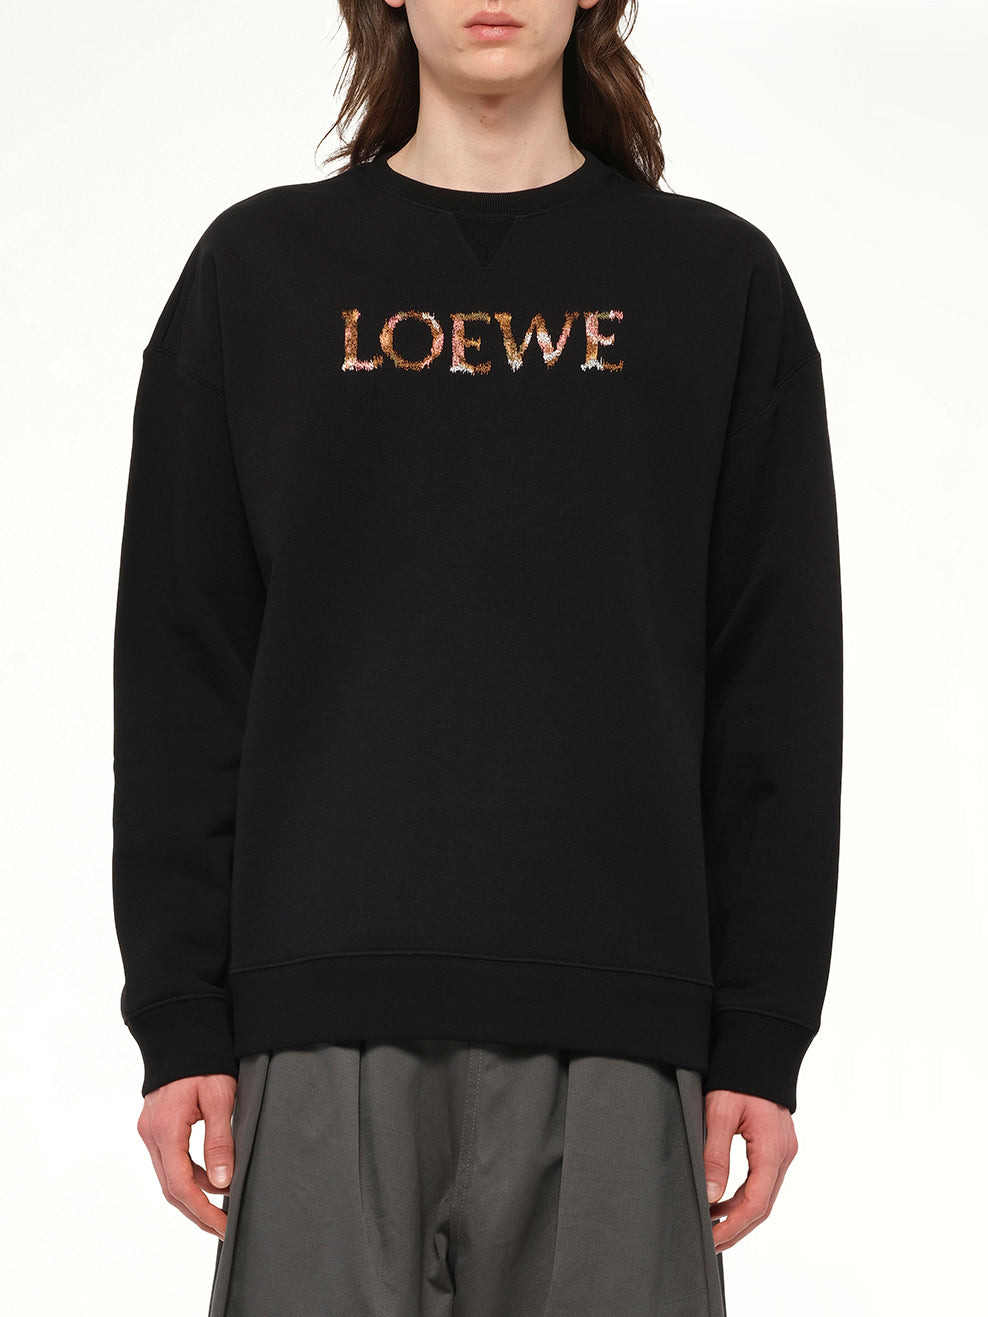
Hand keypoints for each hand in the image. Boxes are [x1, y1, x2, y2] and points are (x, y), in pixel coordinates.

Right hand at [137, 1073, 237, 1238]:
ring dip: (195, 1195)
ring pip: (169, 1177)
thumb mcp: (220, 1098)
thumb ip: (220, 1141)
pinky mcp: (155, 1127)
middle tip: (224, 1229)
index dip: (203, 1211)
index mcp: (166, 1130)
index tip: (224, 1226)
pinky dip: (190, 1176)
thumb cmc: (205, 1061)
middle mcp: (151, 1135)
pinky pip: (170, 1161)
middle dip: (197, 1213)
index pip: (181, 1186)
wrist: (182, 1032)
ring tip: (223, 1208)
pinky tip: (213, 1180)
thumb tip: (222, 1183)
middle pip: (171, 1189)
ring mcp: (150, 1131)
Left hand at [702, 1088, 797, 1251]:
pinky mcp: (777, 1146)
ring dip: (739, 1214)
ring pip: (764, 1196)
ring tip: (711, 1226)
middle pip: (763, 1206)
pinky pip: (763, 1181)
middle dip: (736, 1228)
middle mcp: (783, 1154)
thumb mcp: (719, 1112)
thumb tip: (711, 1195)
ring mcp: (783, 1150)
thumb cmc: (737, 1076)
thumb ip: (715, 1155)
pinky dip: (743, 1196)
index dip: (734, 1226)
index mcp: (771, 1148)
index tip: (712, 1239)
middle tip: (709, 1243)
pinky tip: (722, 1200)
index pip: (756, 1203)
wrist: (757, 1050)